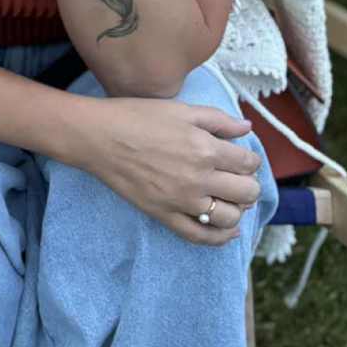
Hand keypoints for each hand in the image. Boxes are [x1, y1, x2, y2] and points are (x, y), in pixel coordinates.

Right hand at [78, 97, 264, 245]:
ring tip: (229, 199)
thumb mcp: (180, 109)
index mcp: (206, 149)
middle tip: (236, 178)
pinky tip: (228, 231)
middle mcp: (199, 178)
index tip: (240, 158)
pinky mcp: (164, 214)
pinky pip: (200, 236)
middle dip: (248, 184)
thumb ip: (218, 119)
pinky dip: (220, 237)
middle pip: (247, 192)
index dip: (249, 160)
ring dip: (237, 209)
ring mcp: (182, 200)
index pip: (249, 163)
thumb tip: (247, 128)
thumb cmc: (136, 117)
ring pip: (230, 217)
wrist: (97, 136)